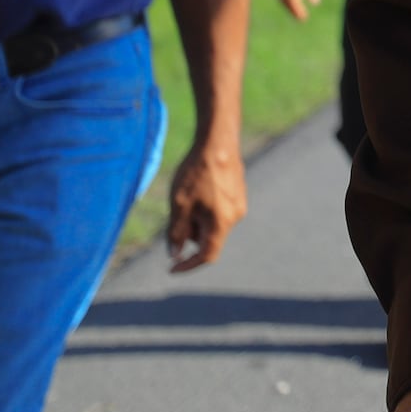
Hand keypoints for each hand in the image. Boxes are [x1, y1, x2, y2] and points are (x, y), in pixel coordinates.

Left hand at [165, 140, 247, 271]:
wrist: (218, 142)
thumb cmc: (196, 173)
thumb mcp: (179, 205)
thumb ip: (176, 232)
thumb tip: (175, 253)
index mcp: (221, 223)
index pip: (206, 255)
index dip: (188, 265)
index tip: (171, 268)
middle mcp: (234, 218)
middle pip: (209, 239)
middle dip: (190, 235)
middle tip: (175, 214)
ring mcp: (239, 205)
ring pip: (214, 225)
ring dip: (198, 220)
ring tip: (187, 196)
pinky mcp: (239, 195)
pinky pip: (220, 212)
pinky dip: (206, 210)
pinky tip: (199, 189)